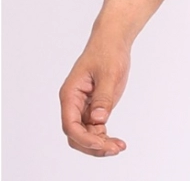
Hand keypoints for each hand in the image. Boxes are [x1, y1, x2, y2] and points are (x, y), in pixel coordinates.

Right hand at [59, 42, 130, 156]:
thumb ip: (103, 97)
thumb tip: (99, 120)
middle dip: (93, 146)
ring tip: (119, 147)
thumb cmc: (108, 51)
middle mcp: (74, 103)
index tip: (101, 143)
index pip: (70, 125)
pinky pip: (95, 129)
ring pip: (86, 135)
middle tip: (115, 148)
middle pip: (76, 135)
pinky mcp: (94, 107)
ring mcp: (84, 107)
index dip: (84, 138)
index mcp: (70, 94)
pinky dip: (104, 137)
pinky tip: (116, 142)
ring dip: (100, 144)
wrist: (113, 40)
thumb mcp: (108, 72)